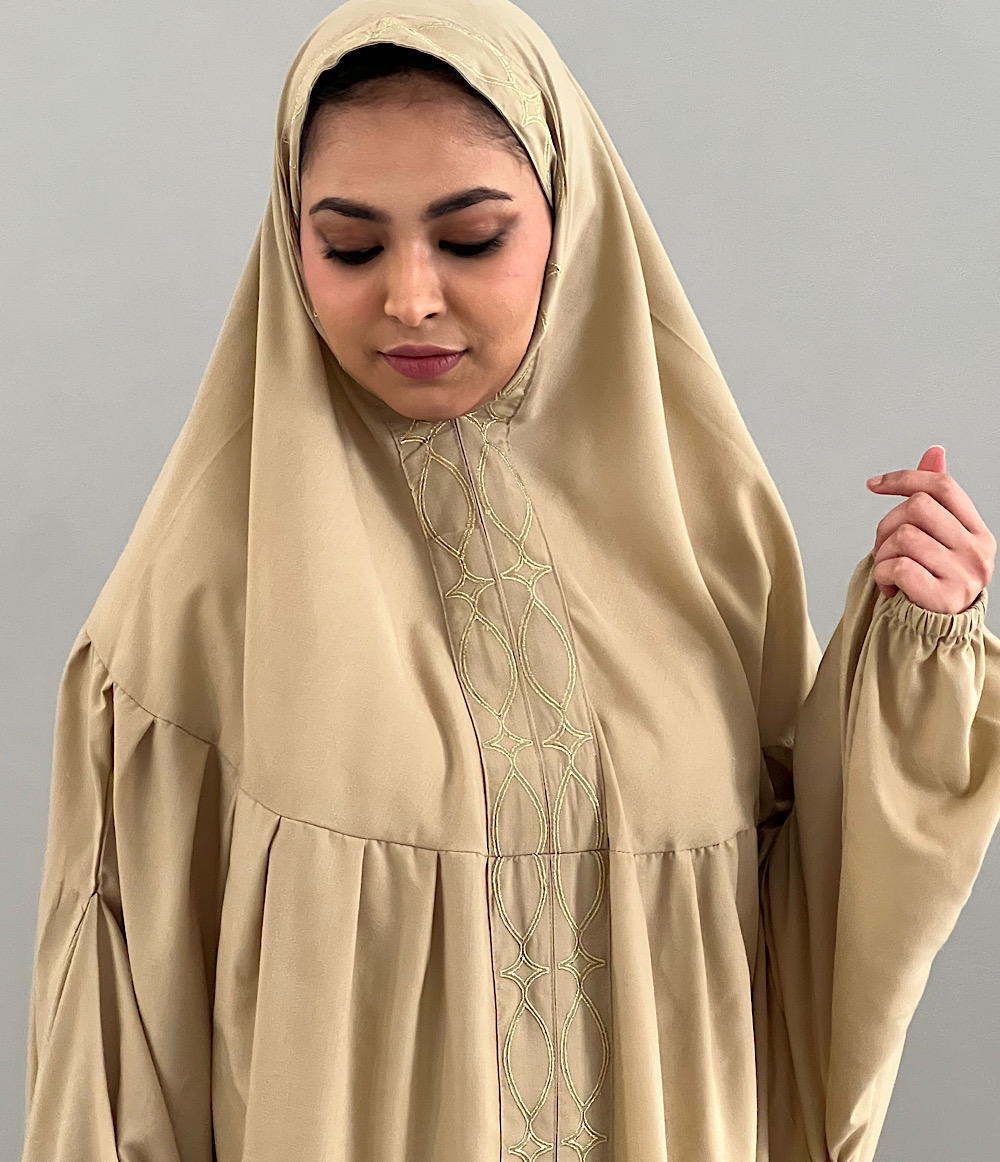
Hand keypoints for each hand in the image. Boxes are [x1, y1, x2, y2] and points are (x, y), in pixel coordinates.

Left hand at [865, 445, 995, 613]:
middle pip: (917, 508)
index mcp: (978, 531)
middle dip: (886, 525)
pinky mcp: (942, 598)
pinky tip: (890, 588)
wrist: (938, 632)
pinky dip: (881, 576)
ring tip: (889, 571)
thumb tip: (935, 451)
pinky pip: (896, 567)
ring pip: (903, 537)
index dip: (904, 479)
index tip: (873, 485)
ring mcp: (963, 575)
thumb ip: (935, 499)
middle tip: (884, 548)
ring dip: (881, 554)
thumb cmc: (933, 578)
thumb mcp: (938, 537)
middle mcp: (977, 550)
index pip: (942, 487)